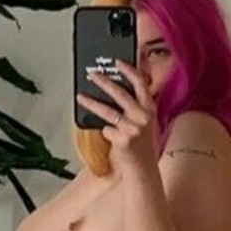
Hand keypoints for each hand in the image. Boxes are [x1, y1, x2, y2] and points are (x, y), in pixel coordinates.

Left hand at [76, 58, 157, 174]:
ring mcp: (133, 128)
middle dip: (103, 81)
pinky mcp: (123, 139)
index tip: (117, 61)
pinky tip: (110, 138)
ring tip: (80, 97)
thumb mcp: (145, 122)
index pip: (140, 83)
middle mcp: (143, 116)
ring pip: (107, 111)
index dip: (128, 70)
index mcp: (150, 108)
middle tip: (92, 74)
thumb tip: (114, 90)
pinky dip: (105, 132)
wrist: (142, 168)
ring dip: (90, 103)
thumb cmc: (141, 145)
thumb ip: (136, 106)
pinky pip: (106, 129)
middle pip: (120, 93)